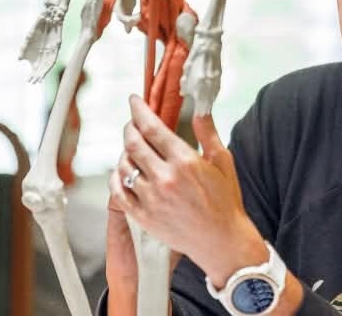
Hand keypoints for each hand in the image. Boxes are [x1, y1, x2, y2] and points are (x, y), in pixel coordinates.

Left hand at [109, 95, 266, 286]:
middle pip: (133, 143)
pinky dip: (116, 177)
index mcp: (185, 161)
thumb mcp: (223, 161)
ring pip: (123, 166)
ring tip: (132, 148)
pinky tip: (123, 172)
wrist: (222, 241)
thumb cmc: (225, 201)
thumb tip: (200, 109)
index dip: (139, 110)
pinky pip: (118, 192)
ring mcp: (151, 199)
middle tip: (132, 123)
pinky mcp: (143, 216)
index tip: (134, 100)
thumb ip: (208, 133)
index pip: (152, 127)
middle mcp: (165, 178)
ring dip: (124, 152)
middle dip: (129, 128)